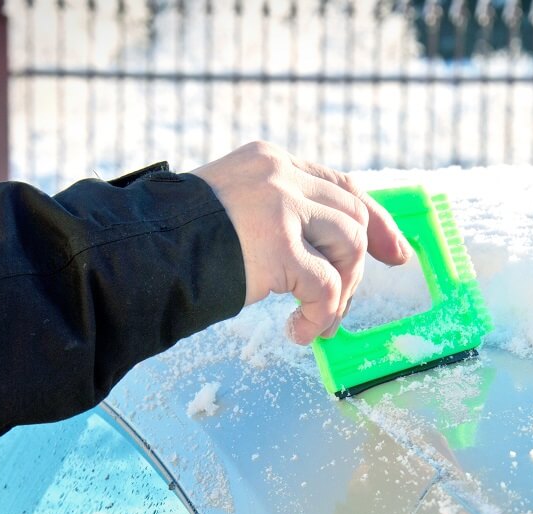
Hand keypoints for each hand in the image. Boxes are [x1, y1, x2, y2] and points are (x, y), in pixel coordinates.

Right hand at [191, 141, 411, 344]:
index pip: (341, 186)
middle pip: (352, 216)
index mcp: (270, 161)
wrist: (137, 253)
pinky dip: (321, 315)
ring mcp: (280, 206)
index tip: (395, 252)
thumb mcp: (233, 209)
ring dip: (341, 294)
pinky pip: (325, 287)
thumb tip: (325, 252)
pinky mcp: (278, 246)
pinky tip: (298, 332)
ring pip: (348, 246)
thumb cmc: (177, 243)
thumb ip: (278, 214)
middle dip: (358, 267)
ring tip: (316, 321)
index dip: (375, 220)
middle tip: (342, 306)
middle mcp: (280, 175)